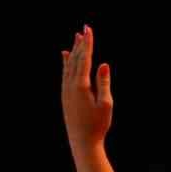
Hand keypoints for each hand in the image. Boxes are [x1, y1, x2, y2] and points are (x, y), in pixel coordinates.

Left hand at [62, 25, 113, 151]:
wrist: (82, 142)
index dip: (88, 44)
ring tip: (76, 38)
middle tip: (84, 29)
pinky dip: (66, 62)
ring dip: (74, 51)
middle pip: (76, 59)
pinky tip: (66, 56)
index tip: (89, 30)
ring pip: (69, 65)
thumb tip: (103, 64)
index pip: (85, 59)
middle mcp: (70, 85)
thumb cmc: (97, 125)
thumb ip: (103, 83)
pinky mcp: (65, 96)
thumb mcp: (106, 104)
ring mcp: (66, 90)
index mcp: (81, 86)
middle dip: (81, 44)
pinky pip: (64, 73)